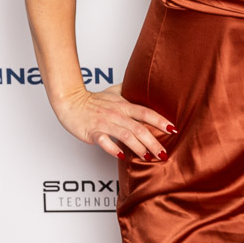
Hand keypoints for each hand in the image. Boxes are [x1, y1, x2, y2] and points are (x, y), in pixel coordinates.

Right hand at [53, 84, 175, 160]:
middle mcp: (117, 114)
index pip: (146, 113)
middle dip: (153, 142)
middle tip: (163, 154)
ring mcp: (105, 123)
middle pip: (139, 128)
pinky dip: (113, 148)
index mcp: (124, 105)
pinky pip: (104, 141)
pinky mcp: (93, 132)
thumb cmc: (92, 99)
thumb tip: (142, 84)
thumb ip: (129, 90)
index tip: (173, 130)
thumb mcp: (113, 91)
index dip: (160, 121)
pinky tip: (122, 155)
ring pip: (125, 136)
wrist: (70, 102)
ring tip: (148, 158)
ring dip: (138, 148)